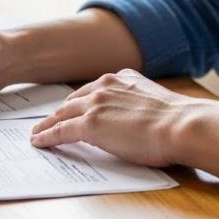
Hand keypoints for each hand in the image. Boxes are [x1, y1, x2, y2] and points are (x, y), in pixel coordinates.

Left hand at [30, 69, 193, 166]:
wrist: (180, 125)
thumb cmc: (176, 120)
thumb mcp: (153, 100)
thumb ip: (137, 102)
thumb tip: (134, 117)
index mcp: (122, 78)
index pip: (92, 90)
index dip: (79, 102)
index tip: (71, 108)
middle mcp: (105, 86)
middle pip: (73, 100)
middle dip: (60, 112)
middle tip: (48, 121)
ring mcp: (95, 104)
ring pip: (62, 114)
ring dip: (48, 124)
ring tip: (38, 133)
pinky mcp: (89, 125)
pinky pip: (60, 131)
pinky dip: (47, 136)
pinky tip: (39, 141)